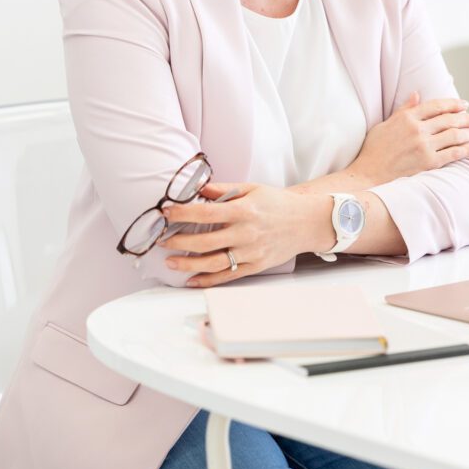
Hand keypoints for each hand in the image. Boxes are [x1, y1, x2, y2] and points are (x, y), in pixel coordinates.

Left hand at [157, 181, 328, 287]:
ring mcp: (250, 253)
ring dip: (188, 264)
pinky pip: (227, 276)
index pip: (206, 213)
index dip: (183, 213)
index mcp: (244, 211)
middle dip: (179, 242)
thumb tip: (198, 188)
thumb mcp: (252, 188)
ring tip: (170, 262)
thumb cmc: (278, 203)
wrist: (306, 222)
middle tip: (161, 240)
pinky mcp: (255, 266)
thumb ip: (224, 190)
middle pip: (205, 242)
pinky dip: (207, 280)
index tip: (166, 213)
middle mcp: (246, 233)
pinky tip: (191, 280)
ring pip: (213, 263)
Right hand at [350, 92, 468, 185]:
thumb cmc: (374, 149)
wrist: (369, 173)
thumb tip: (417, 94)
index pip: (437, 106)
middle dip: (466, 118)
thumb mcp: (385, 124)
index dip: (453, 104)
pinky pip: (453, 154)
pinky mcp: (428, 163)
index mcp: (407, 117)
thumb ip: (403, 109)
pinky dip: (466, 149)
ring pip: (454, 135)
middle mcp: (417, 129)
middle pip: (449, 120)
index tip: (464, 104)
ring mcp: (424, 146)